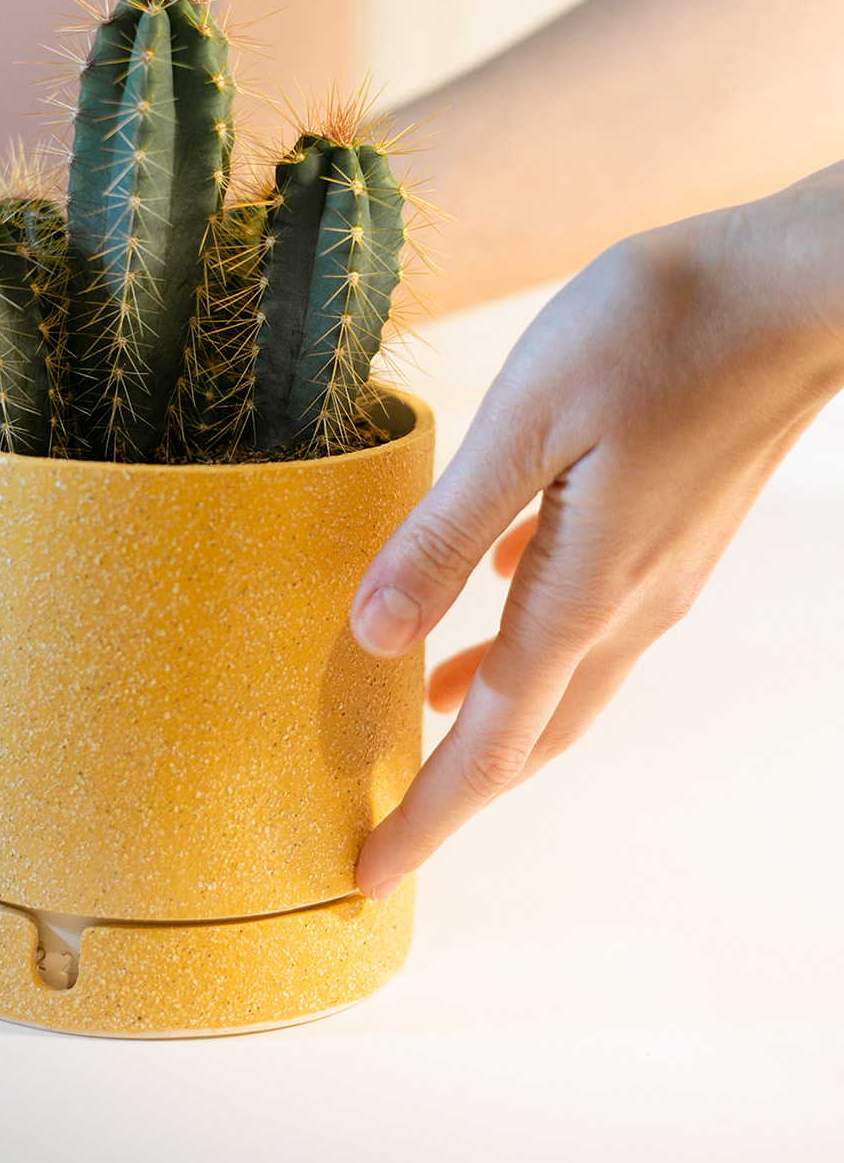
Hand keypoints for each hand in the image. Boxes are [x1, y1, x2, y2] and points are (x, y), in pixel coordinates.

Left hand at [351, 163, 843, 898]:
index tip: (365, 875)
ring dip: (492, 714)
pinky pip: (588, 615)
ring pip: (562, 678)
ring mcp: (661, 570)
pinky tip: (484, 600)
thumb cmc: (659, 330)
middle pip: (532, 733)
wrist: (796, 287)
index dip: (427, 815)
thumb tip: (375, 634)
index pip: (491, 743)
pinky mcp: (674, 529)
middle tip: (388, 823)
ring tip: (419, 716)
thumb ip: (447, 530)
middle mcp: (629, 604)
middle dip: (455, 789)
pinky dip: (527, 641)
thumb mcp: (526, 420)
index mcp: (584, 591)